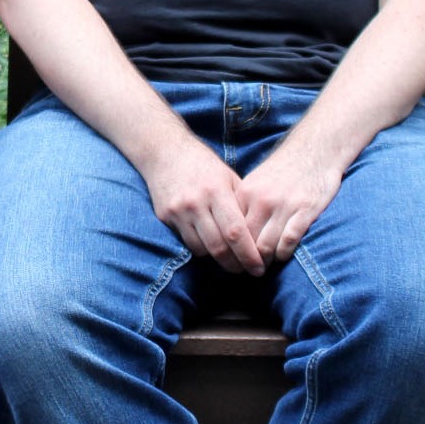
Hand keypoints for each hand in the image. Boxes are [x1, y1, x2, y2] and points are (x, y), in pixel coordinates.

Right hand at [141, 135, 264, 274]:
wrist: (164, 152)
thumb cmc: (203, 164)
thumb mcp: (228, 177)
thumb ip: (241, 204)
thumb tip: (260, 233)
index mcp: (216, 190)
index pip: (236, 232)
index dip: (249, 254)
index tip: (259, 267)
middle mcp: (196, 202)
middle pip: (218, 246)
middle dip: (235, 264)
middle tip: (247, 271)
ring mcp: (178, 211)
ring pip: (201, 249)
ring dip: (218, 259)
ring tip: (231, 261)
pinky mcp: (165, 217)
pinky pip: (186, 243)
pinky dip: (201, 249)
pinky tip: (210, 247)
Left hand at [238, 133, 344, 267]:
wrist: (315, 150)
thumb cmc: (284, 169)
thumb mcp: (256, 182)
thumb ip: (244, 204)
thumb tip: (229, 231)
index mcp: (246, 193)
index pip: (231, 229)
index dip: (230, 249)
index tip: (231, 260)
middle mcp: (262, 200)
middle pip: (246, 241)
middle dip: (246, 260)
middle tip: (247, 271)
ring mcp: (284, 206)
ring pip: (266, 246)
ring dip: (265, 261)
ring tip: (265, 266)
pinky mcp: (305, 211)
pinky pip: (289, 241)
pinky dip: (284, 254)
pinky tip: (283, 255)